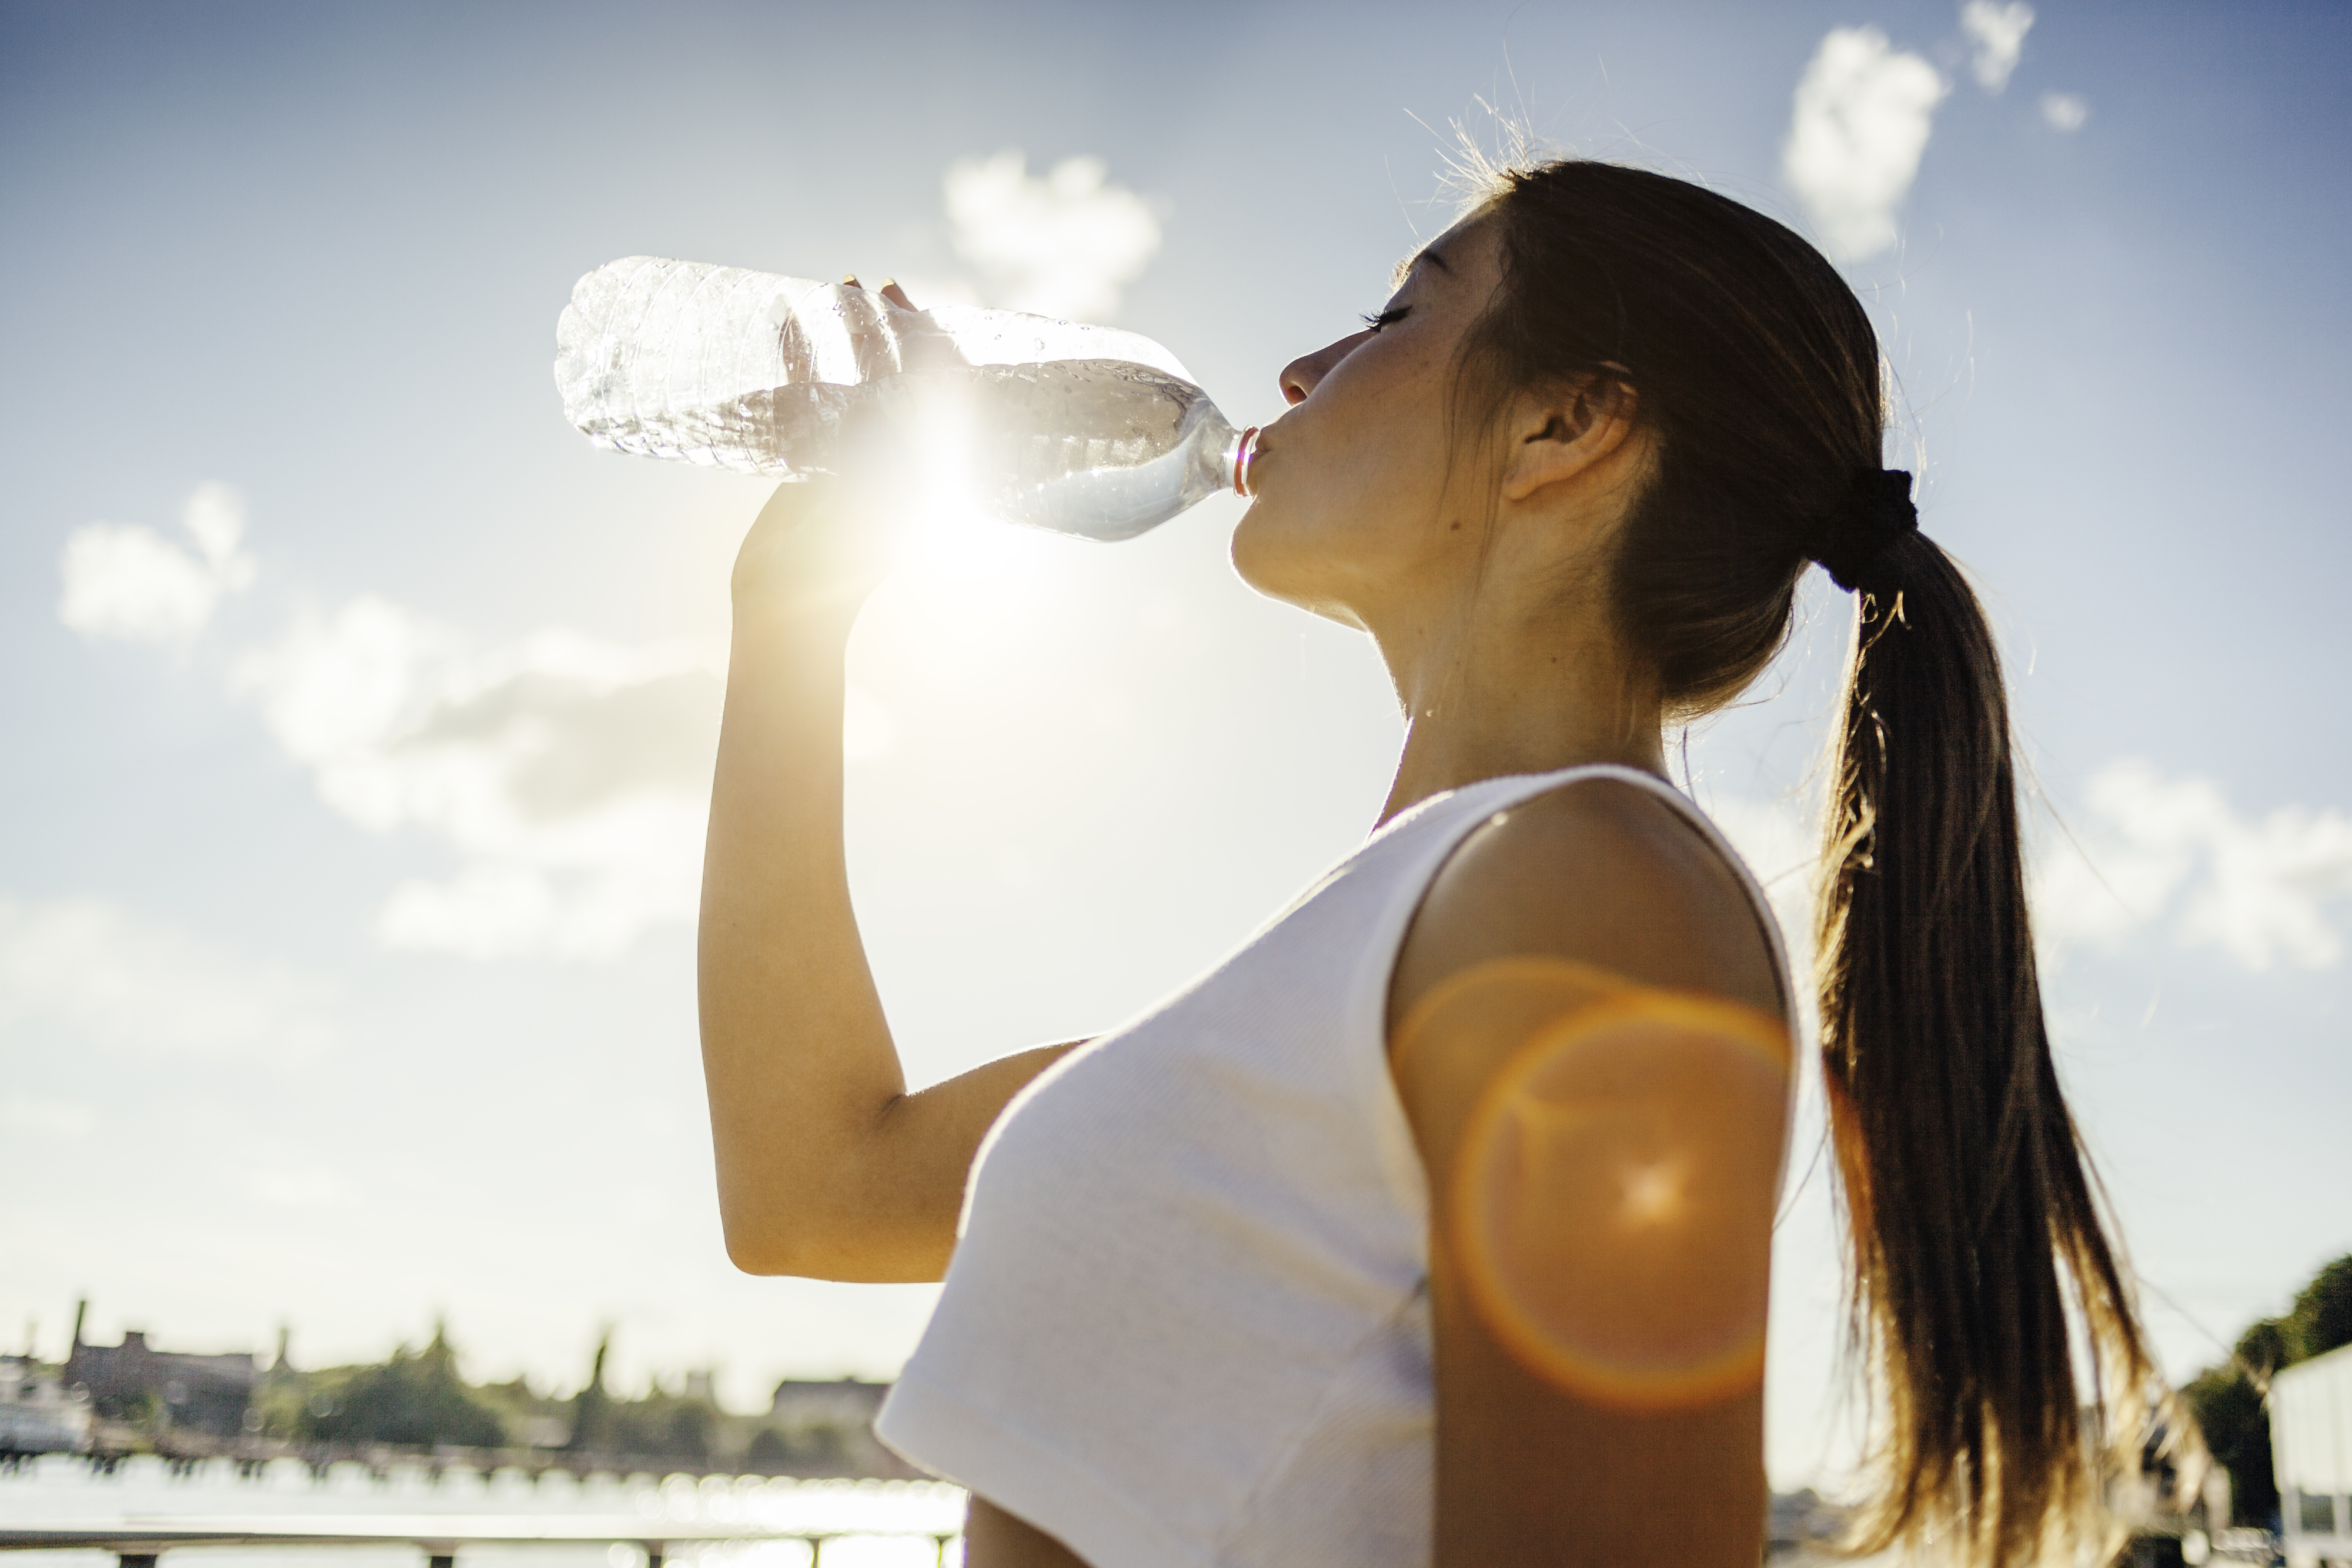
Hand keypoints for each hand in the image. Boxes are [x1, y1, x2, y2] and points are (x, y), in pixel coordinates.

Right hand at [729, 275, 923, 630]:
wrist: (790, 614)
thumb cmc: (837, 566)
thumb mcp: (870, 495)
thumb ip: (886, 441)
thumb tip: (904, 387)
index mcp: (923, 469)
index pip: (938, 392)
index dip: (929, 342)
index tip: (910, 304)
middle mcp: (892, 458)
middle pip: (896, 376)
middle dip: (885, 327)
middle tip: (869, 282)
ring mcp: (850, 459)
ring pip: (852, 381)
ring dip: (843, 337)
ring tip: (833, 289)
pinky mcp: (810, 465)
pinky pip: (809, 403)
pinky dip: (798, 364)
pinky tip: (786, 327)